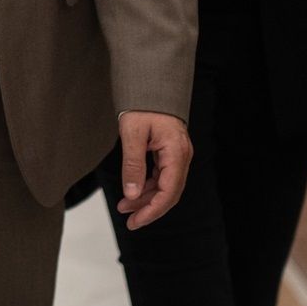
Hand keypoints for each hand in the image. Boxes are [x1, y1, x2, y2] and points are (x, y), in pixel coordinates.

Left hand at [117, 111, 192, 230]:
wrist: (151, 84)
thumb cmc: (143, 104)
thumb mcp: (132, 134)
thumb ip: (133, 165)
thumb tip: (132, 194)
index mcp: (176, 152)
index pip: (168, 191)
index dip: (152, 210)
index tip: (135, 221)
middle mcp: (181, 155)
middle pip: (169, 192)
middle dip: (149, 208)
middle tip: (129, 221)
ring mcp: (177, 154)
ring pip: (165, 185)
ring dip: (146, 198)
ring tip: (124, 207)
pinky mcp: (170, 152)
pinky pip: (162, 175)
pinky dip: (148, 186)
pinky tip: (133, 191)